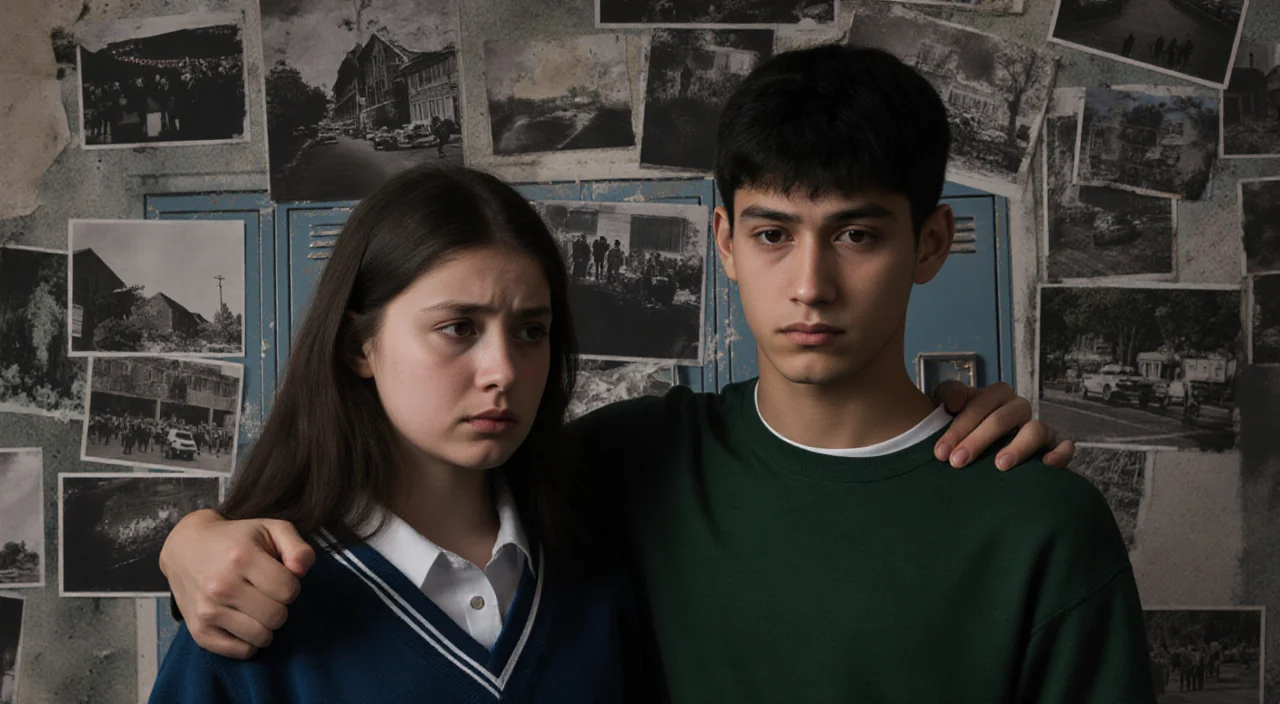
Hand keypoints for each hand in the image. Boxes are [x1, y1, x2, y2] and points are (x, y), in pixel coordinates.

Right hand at [159, 509, 314, 658]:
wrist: (186, 548)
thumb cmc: (237, 539)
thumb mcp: (272, 529)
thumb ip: (298, 548)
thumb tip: (301, 572)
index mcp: (242, 557)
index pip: (288, 590)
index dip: (291, 585)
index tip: (278, 577)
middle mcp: (221, 586)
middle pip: (276, 616)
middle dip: (279, 606)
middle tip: (266, 593)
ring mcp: (207, 610)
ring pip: (261, 637)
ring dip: (266, 625)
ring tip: (255, 607)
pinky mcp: (199, 631)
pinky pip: (240, 651)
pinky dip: (248, 642)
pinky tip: (243, 622)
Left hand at [931, 380, 1074, 470]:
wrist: (977, 447)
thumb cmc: (963, 427)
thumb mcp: (949, 407)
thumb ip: (948, 395)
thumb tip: (955, 401)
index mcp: (995, 396)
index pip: (978, 405)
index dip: (958, 428)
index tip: (941, 452)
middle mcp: (1018, 408)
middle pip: (1002, 419)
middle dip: (978, 440)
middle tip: (958, 462)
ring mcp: (1038, 427)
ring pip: (1035, 430)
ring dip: (1018, 447)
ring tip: (999, 465)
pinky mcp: (1054, 446)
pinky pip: (1063, 446)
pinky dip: (1059, 453)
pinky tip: (1046, 465)